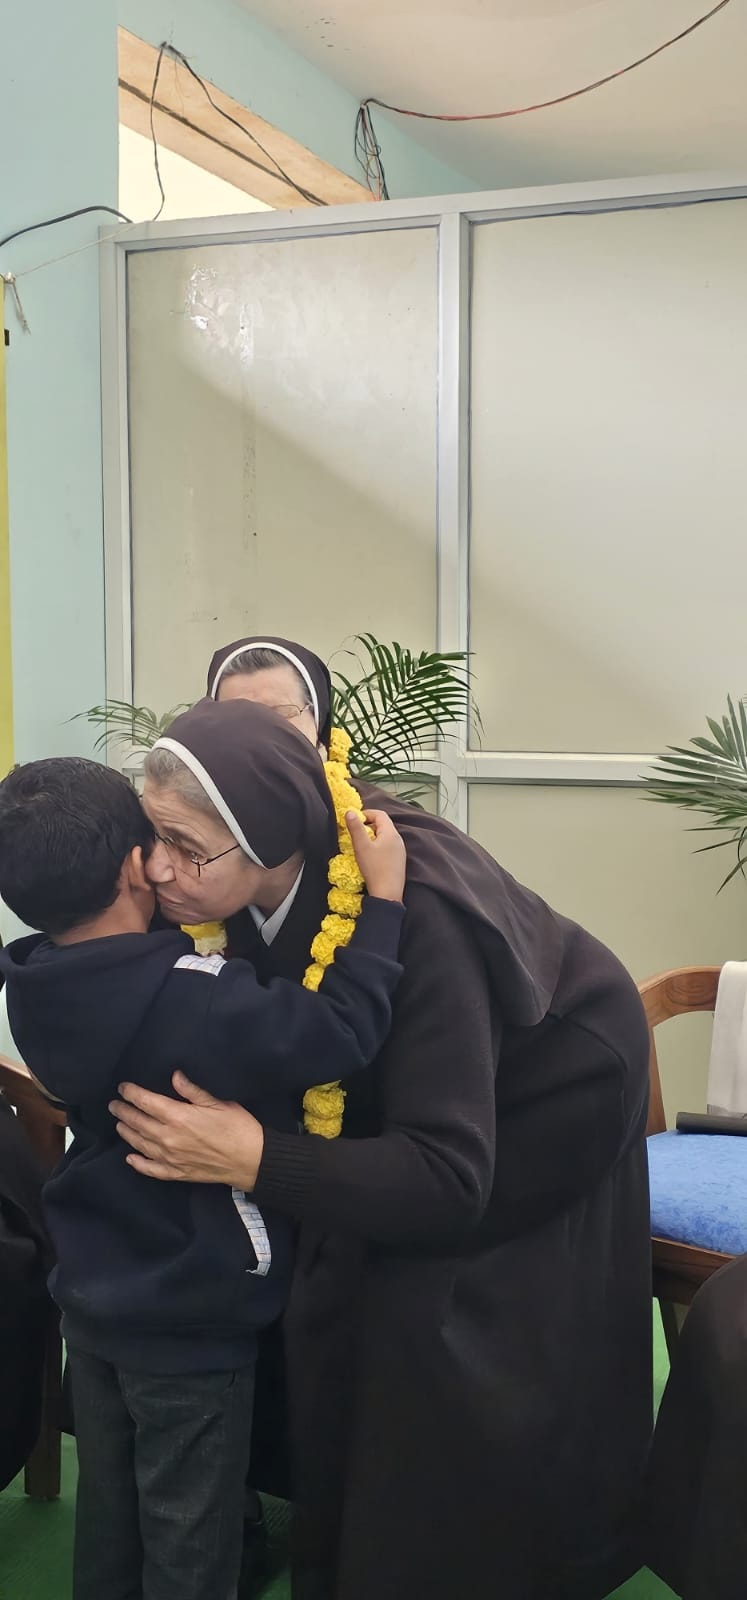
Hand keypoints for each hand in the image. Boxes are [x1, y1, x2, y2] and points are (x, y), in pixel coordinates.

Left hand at [108, 1072, 264, 1189]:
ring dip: (127, 1133)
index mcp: (178, 1116)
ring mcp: (171, 1158)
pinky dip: (138, 1164)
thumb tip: (174, 1076)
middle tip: (114, 1105)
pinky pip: (151, 1169)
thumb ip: (192, 1091)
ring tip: (119, 1125)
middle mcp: (168, 1138)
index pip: (146, 1102)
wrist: (251, 1160)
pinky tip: (130, 1158)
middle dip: (124, 1112)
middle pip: (138, 1122)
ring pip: (140, 1144)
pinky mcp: (177, 1173)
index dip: (132, 1093)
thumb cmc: (238, 1126)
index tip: (123, 1088)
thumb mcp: (218, 1102)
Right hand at [346, 808, 405, 902]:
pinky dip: (378, 845)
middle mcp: (398, 839)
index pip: (380, 814)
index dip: (367, 813)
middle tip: (356, 832)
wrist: (387, 893)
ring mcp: (400, 850)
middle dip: (369, 825)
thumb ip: (355, 828)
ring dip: (373, 835)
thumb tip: (350, 812)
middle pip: (383, 824)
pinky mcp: (399, 860)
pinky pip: (388, 846)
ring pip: (385, 836)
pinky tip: (370, 856)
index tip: (355, 819)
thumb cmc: (374, 868)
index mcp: (391, 833)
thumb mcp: (361, 846)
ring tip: (361, 844)